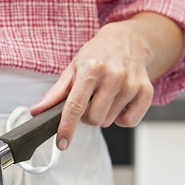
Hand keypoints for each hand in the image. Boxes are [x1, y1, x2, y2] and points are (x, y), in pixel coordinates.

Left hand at [31, 13, 182, 150]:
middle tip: (89, 101)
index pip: (76, 105)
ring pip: (109, 121)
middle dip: (87, 116)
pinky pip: (129, 122)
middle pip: (94, 119)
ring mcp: (132, 84)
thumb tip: (37, 111)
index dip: (67, 127)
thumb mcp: (73, 69)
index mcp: (91, 68)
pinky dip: (121, 117)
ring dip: (103, 114)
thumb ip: (56, 93)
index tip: (62, 143)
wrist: (127, 41)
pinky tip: (118, 101)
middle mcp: (113, 76)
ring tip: (104, 96)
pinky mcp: (146, 92)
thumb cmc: (98, 55)